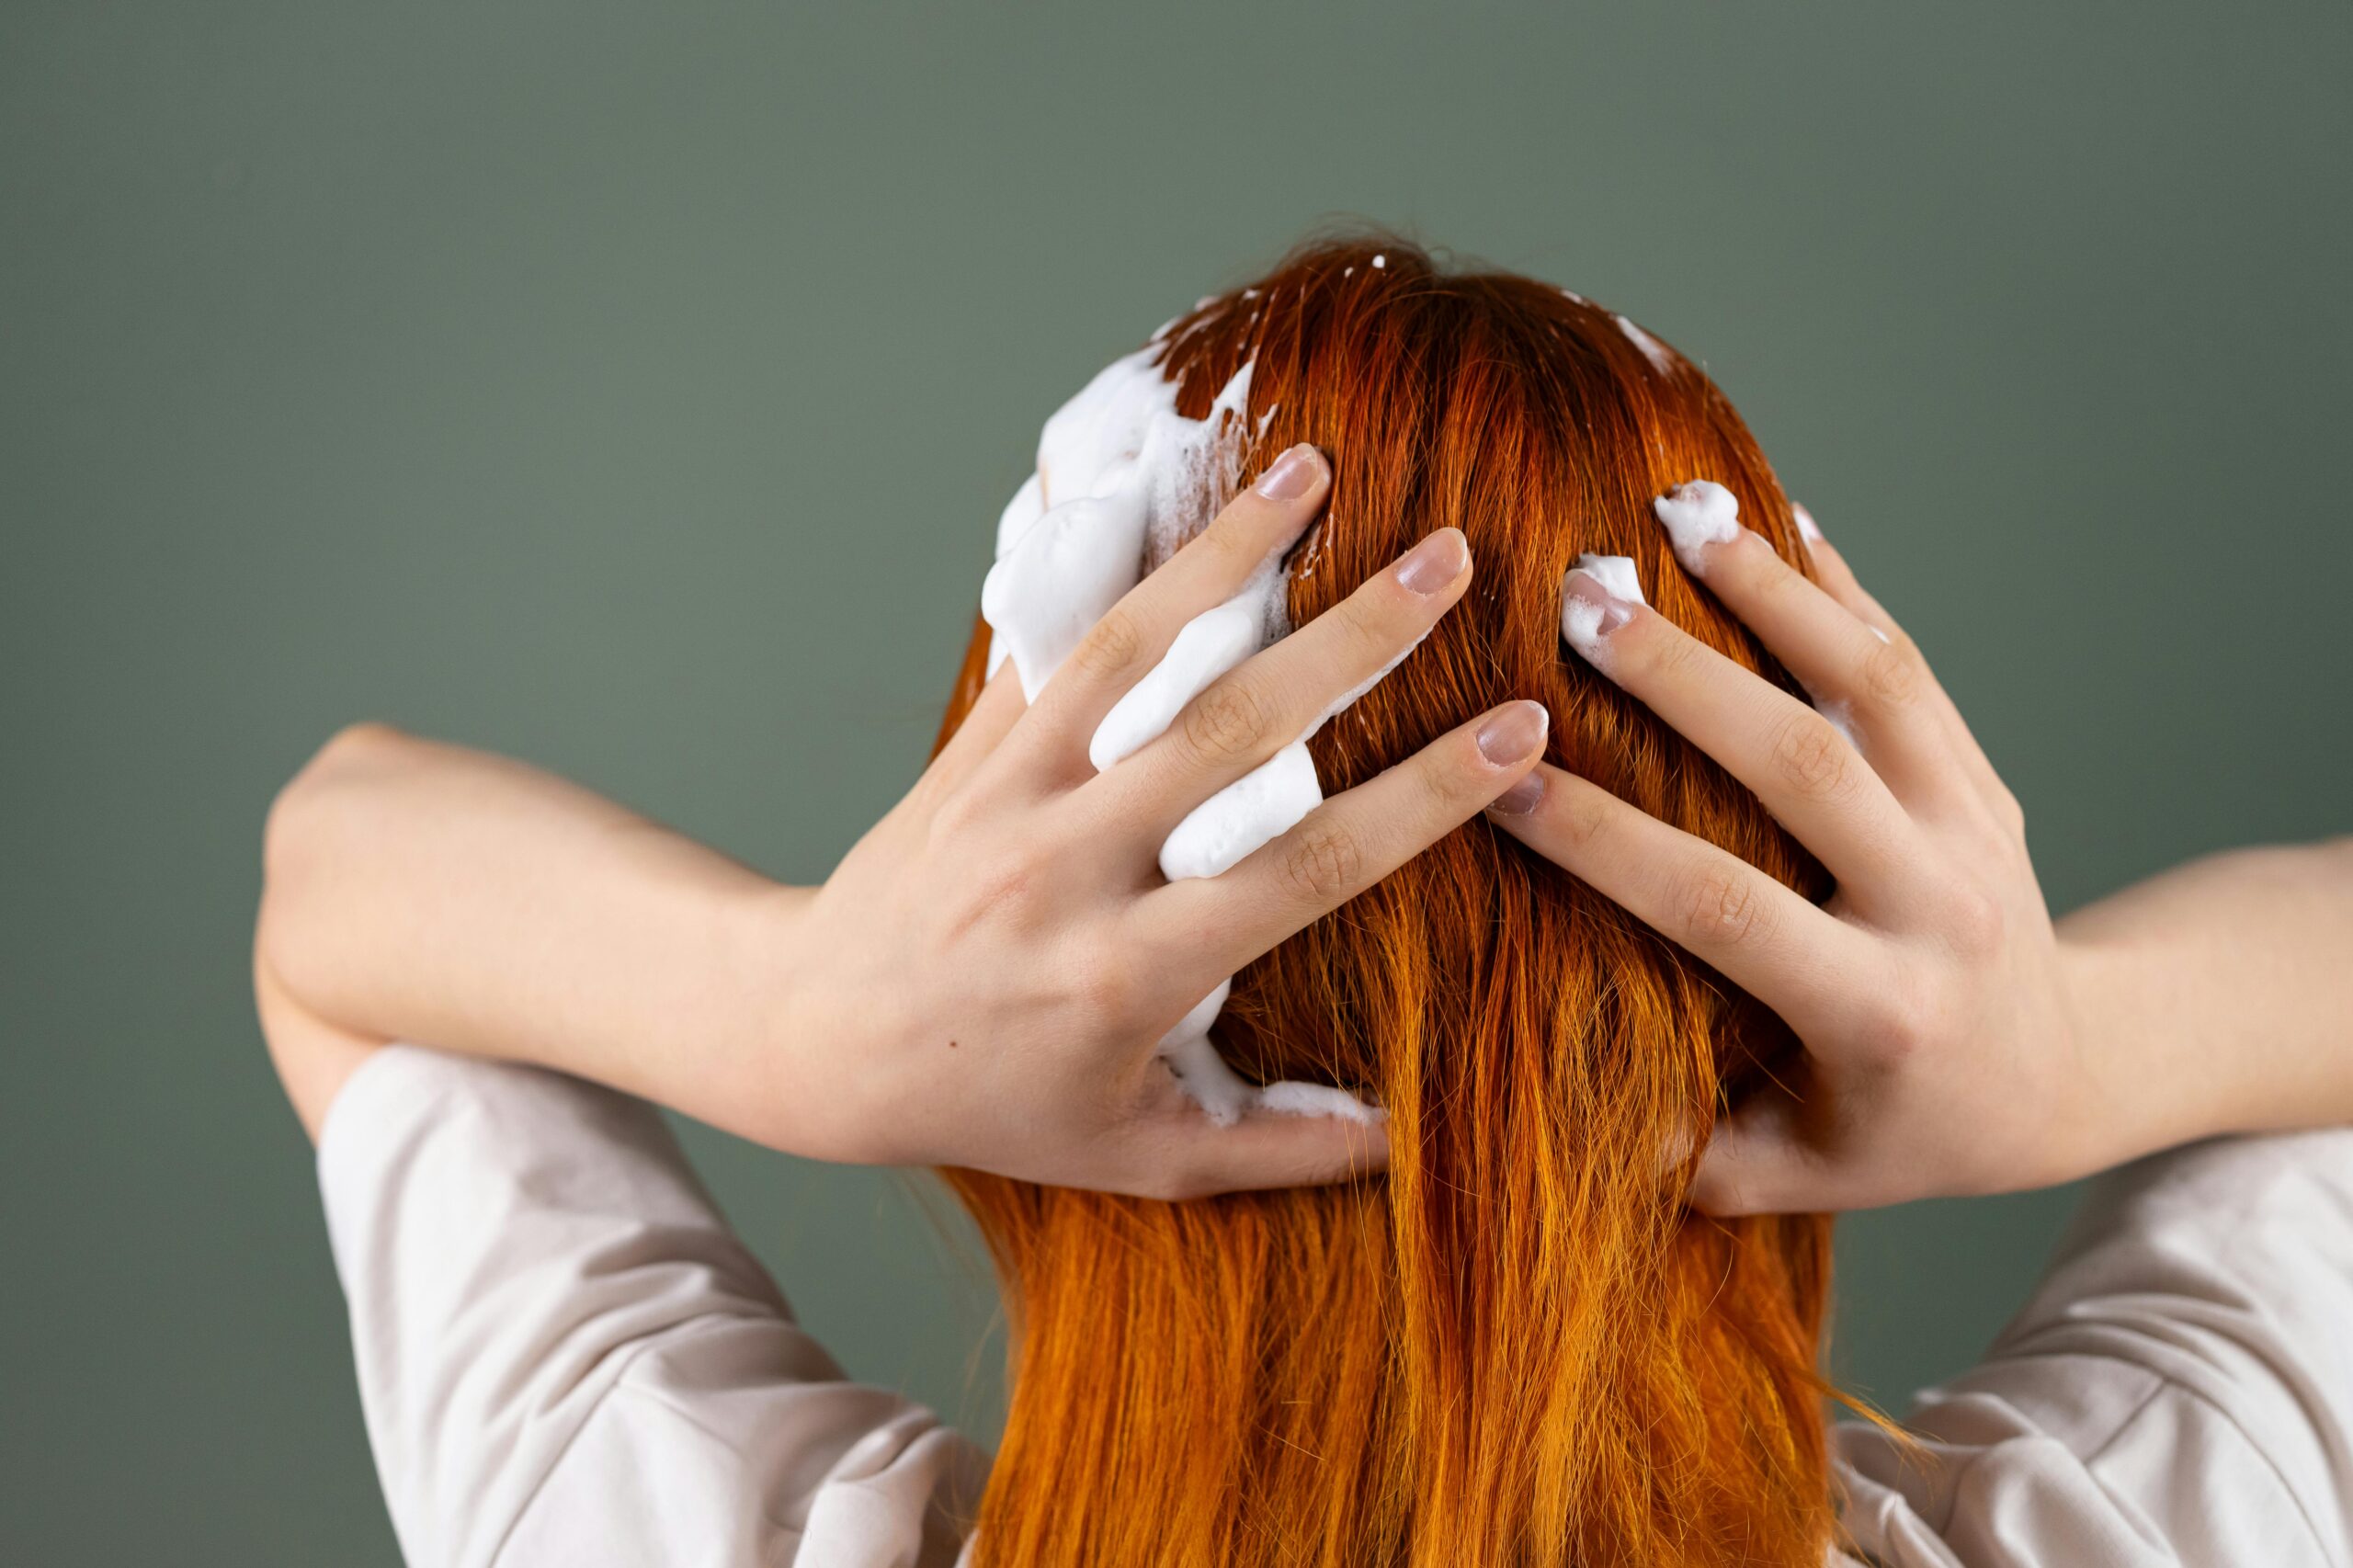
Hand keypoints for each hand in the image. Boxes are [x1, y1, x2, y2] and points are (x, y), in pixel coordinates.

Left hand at [782, 448, 1549, 1199]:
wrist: (815, 1036)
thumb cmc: (990, 1103)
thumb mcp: (1132, 1153)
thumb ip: (1269, 1148)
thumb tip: (1399, 1141)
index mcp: (1126, 974)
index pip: (1304, 869)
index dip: (1424, 800)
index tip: (1520, 733)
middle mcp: (1069, 870)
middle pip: (1233, 734)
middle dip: (1355, 641)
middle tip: (1454, 560)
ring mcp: (1012, 794)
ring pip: (1135, 655)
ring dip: (1232, 554)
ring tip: (1319, 470)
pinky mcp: (974, 747)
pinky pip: (1060, 641)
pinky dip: (1129, 564)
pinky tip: (1187, 492)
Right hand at [1488, 509, 2093, 1214]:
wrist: (2073, 1072)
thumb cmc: (1909, 1127)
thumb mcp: (1804, 1174)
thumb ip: (1689, 1154)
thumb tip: (1544, 1097)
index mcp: (1880, 1009)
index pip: (1723, 907)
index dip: (1608, 840)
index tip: (1505, 777)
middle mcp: (1939, 906)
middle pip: (1804, 765)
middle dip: (1683, 675)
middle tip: (1578, 598)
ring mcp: (1973, 825)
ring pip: (1875, 682)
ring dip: (1772, 588)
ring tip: (1674, 512)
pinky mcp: (1981, 773)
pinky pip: (1910, 662)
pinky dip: (1838, 584)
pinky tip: (1770, 512)